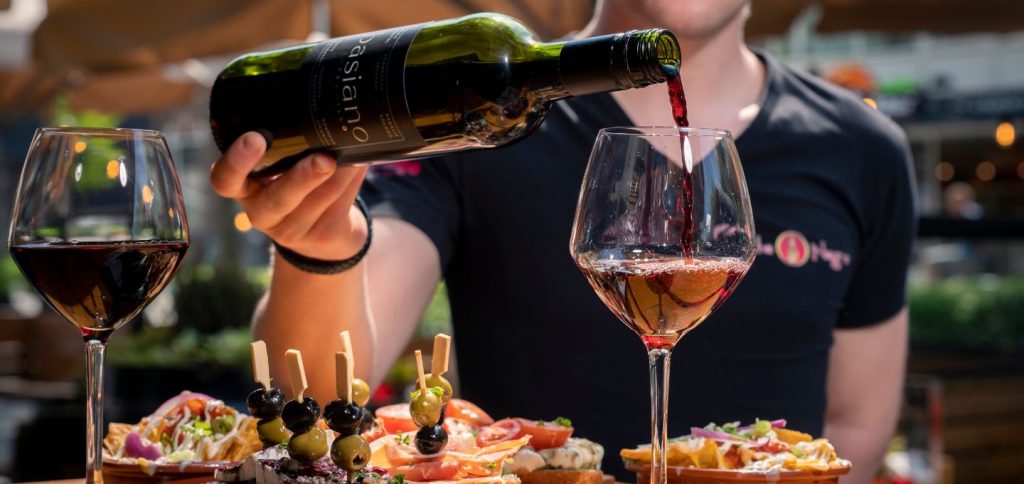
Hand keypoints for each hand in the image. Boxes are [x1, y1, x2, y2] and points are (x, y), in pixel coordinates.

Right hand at [210, 132, 368, 260]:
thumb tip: (311, 86)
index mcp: (243, 187)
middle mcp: (261, 212)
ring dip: (338, 176)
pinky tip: (360, 162)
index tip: (255, 137)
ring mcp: (290, 230)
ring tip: (352, 154)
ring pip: (315, 202)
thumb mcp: (281, 164)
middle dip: (301, 177)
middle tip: (323, 158)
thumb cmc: (298, 181)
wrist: (323, 232)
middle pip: (277, 200)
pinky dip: (350, 182)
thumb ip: (290, 135)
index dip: (235, 162)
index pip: (224, 180)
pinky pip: (337, 206)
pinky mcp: (319, 237)